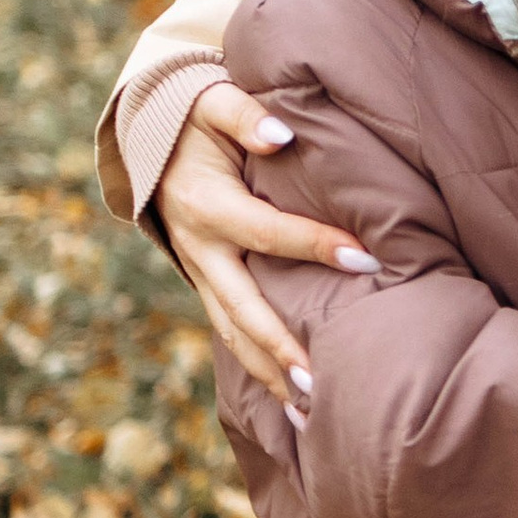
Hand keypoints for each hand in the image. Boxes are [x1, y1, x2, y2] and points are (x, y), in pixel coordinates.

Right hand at [156, 83, 377, 399]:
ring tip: (312, 416)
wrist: (151, 141)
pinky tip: (293, 405)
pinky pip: (233, 336)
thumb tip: (281, 136)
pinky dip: (261, 370)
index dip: (315, 244)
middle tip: (323, 382)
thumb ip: (244, 115)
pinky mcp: (208, 288)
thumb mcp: (211, 101)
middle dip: (282, 347)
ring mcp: (201, 275)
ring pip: (235, 336)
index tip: (366, 258)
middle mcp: (200, 249)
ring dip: (271, 376)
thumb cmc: (196, 120)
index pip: (268, 231)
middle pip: (244, 309)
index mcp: (207, 204)